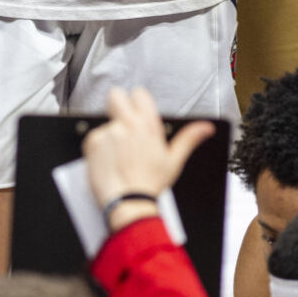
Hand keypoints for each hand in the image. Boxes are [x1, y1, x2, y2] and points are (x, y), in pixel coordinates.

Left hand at [81, 86, 213, 222]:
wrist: (128, 202)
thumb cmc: (149, 184)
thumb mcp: (174, 160)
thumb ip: (189, 139)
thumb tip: (205, 128)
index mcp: (148, 125)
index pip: (139, 94)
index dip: (136, 102)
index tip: (135, 113)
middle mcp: (128, 124)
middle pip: (115, 96)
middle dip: (116, 105)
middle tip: (120, 124)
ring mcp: (109, 131)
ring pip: (103, 122)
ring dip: (108, 134)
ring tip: (117, 155)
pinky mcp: (93, 142)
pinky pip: (92, 138)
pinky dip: (97, 148)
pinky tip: (107, 161)